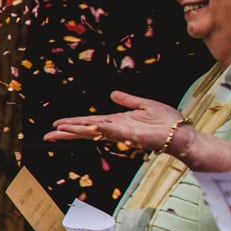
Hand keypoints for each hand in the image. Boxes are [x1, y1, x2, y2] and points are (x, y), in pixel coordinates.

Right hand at [44, 91, 185, 152]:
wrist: (182, 133)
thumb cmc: (168, 121)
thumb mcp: (145, 105)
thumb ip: (128, 100)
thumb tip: (112, 94)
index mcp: (117, 121)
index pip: (90, 122)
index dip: (74, 123)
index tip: (57, 124)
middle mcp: (116, 129)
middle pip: (86, 130)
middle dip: (67, 133)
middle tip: (48, 135)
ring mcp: (122, 134)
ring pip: (94, 132)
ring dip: (76, 131)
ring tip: (58, 132)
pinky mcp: (131, 136)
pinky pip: (112, 132)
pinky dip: (99, 130)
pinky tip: (87, 127)